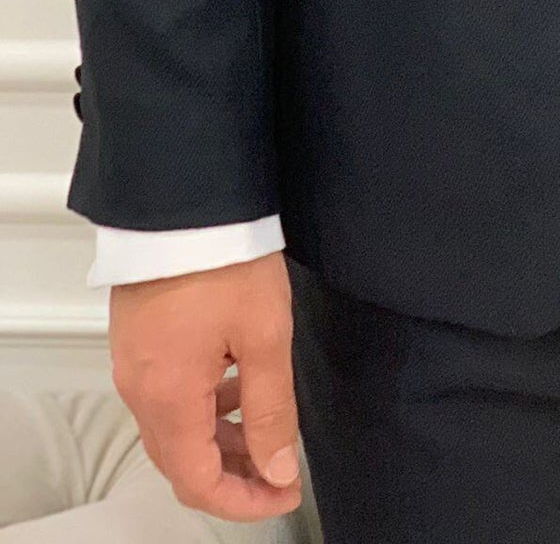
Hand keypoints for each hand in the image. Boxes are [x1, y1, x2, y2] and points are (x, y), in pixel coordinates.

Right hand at [109, 250, 301, 521]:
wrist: (185, 202)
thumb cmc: (224, 259)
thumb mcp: (265, 337)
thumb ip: (271, 410)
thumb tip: (277, 468)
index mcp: (168, 398)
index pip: (197, 481)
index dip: (243, 500)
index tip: (282, 493)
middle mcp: (140, 389)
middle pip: (181, 460)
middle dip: (233, 475)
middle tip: (279, 472)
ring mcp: (134, 364)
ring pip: (174, 428)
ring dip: (218, 440)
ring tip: (265, 428)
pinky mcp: (138, 340)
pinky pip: (167, 395)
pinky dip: (202, 406)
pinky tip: (237, 384)